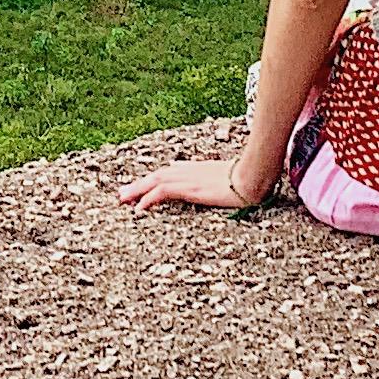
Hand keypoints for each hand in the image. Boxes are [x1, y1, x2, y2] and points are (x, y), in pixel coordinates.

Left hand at [117, 154, 265, 212]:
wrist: (256, 174)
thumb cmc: (252, 177)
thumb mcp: (235, 178)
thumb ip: (226, 180)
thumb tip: (229, 186)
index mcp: (200, 169)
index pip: (171, 172)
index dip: (154, 179)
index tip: (142, 186)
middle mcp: (191, 171)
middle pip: (158, 175)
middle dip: (139, 185)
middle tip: (122, 195)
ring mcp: (190, 179)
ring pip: (155, 182)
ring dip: (137, 190)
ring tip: (122, 200)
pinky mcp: (190, 188)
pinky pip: (162, 192)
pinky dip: (148, 199)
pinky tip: (139, 209)